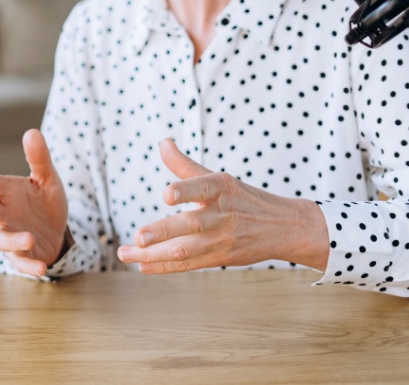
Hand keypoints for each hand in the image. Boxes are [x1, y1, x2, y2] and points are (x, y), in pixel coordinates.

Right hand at [0, 129, 67, 276]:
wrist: (56, 232)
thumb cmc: (45, 203)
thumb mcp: (48, 179)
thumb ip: (39, 158)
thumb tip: (32, 131)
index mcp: (8, 191)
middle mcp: (5, 213)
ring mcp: (11, 235)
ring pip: (2, 239)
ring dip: (13, 240)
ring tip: (29, 238)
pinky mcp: (22, 256)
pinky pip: (22, 262)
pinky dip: (30, 266)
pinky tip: (41, 269)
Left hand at [116, 139, 327, 272]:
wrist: (284, 227)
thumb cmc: (242, 198)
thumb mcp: (218, 178)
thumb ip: (184, 165)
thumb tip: (163, 142)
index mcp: (220, 188)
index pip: (201, 188)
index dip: (184, 191)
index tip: (166, 195)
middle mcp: (221, 214)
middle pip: (190, 225)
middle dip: (163, 232)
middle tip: (138, 237)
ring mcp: (221, 239)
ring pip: (184, 249)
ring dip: (152, 254)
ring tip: (125, 253)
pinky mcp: (220, 258)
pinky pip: (188, 264)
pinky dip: (164, 266)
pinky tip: (142, 264)